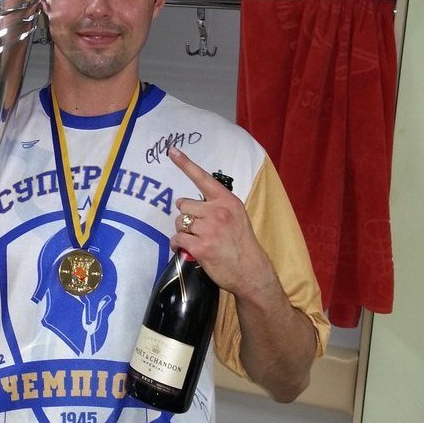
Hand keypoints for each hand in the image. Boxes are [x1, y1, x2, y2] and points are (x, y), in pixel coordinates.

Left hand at [168, 147, 269, 296]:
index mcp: (227, 201)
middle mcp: (218, 211)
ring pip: (179, 222)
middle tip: (198, 229)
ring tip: (196, 241)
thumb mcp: (236, 217)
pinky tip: (186, 250)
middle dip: (186, 216)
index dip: (185, 164)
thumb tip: (188, 204)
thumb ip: (217, 207)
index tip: (172, 151)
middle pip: (183, 205)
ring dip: (182, 232)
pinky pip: (177, 239)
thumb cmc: (241, 244)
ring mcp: (209, 229)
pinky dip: (177, 245)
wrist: (251, 271)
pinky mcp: (200, 246)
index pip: (203, 178)